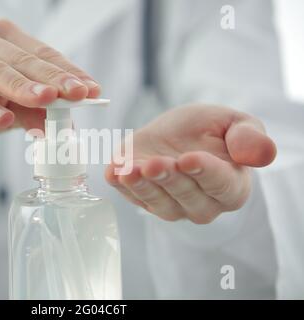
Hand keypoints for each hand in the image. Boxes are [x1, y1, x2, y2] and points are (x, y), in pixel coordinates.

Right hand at [0, 19, 99, 156]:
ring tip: (47, 101)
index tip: (93, 90)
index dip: (68, 72)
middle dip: (54, 79)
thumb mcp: (5, 109)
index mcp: (0, 39)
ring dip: (22, 87)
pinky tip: (2, 120)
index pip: (41, 55)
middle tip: (79, 94)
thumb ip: (33, 112)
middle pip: (23, 60)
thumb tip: (67, 123)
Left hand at [105, 105, 275, 223]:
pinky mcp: (142, 196)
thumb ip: (249, 138)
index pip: (220, 185)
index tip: (188, 159)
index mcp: (231, 187)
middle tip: (155, 162)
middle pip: (186, 197)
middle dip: (169, 179)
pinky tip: (113, 172)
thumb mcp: (234, 123)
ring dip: (143, 187)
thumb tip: (261, 155)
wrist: (178, 133)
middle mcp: (201, 204)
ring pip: (157, 203)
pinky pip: (131, 196)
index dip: (205, 172)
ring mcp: (169, 204)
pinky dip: (121, 185)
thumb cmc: (209, 129)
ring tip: (130, 170)